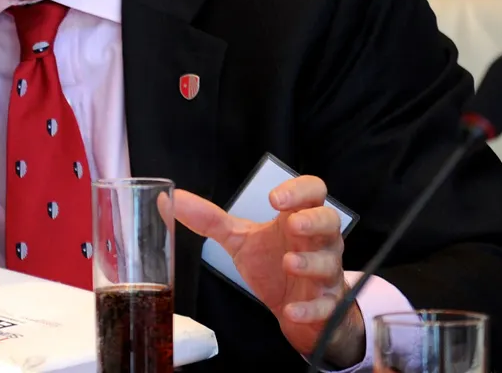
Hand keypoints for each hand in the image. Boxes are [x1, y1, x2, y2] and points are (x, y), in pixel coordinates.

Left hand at [173, 176, 364, 366]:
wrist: (297, 308)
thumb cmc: (274, 263)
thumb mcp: (240, 240)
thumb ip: (209, 220)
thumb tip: (170, 199)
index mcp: (297, 219)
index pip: (310, 192)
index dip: (298, 191)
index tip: (274, 198)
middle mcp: (318, 242)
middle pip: (330, 220)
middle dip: (314, 220)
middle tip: (291, 224)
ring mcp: (325, 273)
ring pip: (330, 262)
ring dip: (310, 262)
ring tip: (288, 263)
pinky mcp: (327, 305)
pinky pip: (326, 306)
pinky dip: (309, 308)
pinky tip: (291, 310)